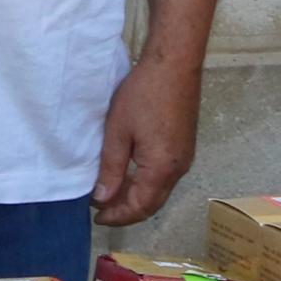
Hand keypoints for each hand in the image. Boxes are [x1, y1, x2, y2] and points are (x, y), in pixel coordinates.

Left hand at [93, 56, 201, 228]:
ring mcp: (185, 157)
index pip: (139, 207)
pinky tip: (130, 173)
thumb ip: (111, 168)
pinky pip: (165, 175)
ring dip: (136, 196)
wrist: (175, 63)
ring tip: (110, 192)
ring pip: (159, 190)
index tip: (95, 216)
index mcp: (162, 169)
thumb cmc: (143, 94)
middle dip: (127, 210)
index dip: (117, 216)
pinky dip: (146, 182)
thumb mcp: (118, 131)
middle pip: (153, 203)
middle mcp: (179, 169)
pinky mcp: (185, 145)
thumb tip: (102, 198)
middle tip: (101, 209)